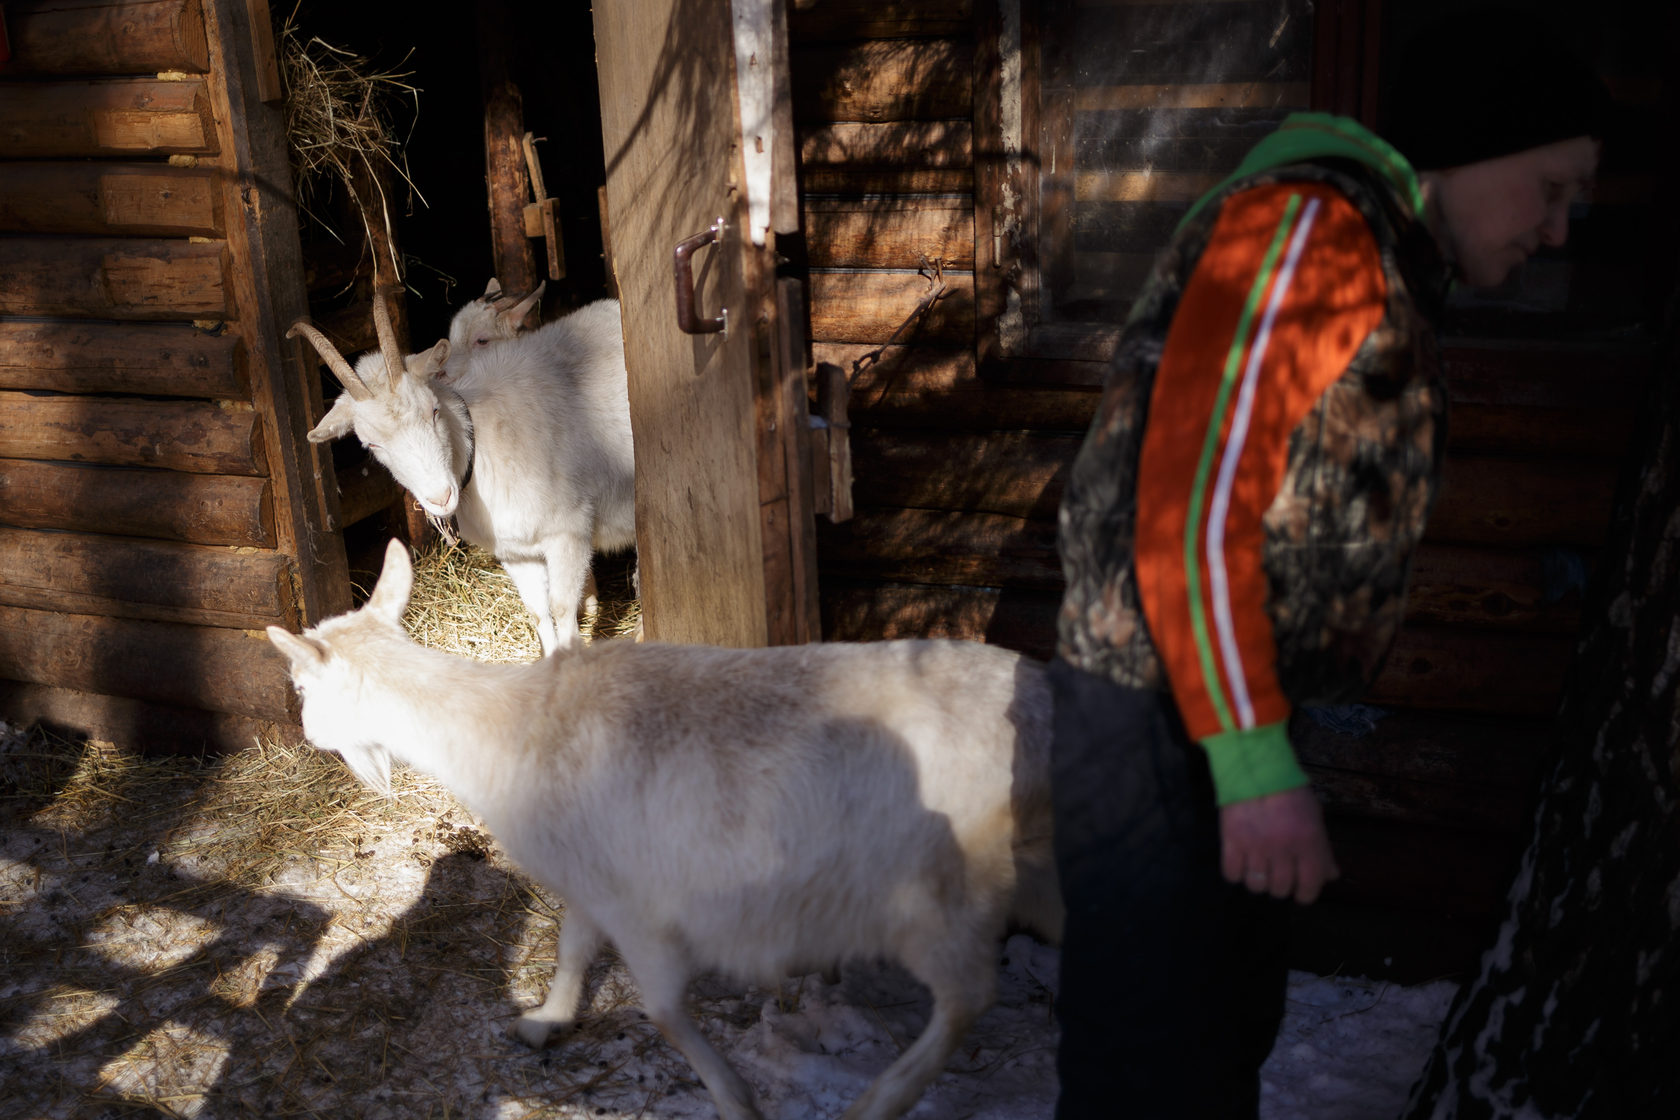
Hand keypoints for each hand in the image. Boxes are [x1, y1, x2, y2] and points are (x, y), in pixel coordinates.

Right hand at [1219, 786, 1339, 903]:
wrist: (1256, 767)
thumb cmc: (1290, 792)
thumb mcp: (1314, 818)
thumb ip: (1323, 850)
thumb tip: (1331, 876)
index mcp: (1308, 842)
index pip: (1310, 886)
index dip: (1305, 895)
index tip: (1300, 893)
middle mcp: (1282, 848)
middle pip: (1280, 889)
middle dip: (1280, 886)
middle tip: (1277, 874)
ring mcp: (1255, 846)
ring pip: (1256, 885)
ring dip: (1258, 881)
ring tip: (1258, 868)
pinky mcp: (1231, 841)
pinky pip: (1232, 873)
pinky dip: (1236, 873)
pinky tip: (1241, 863)